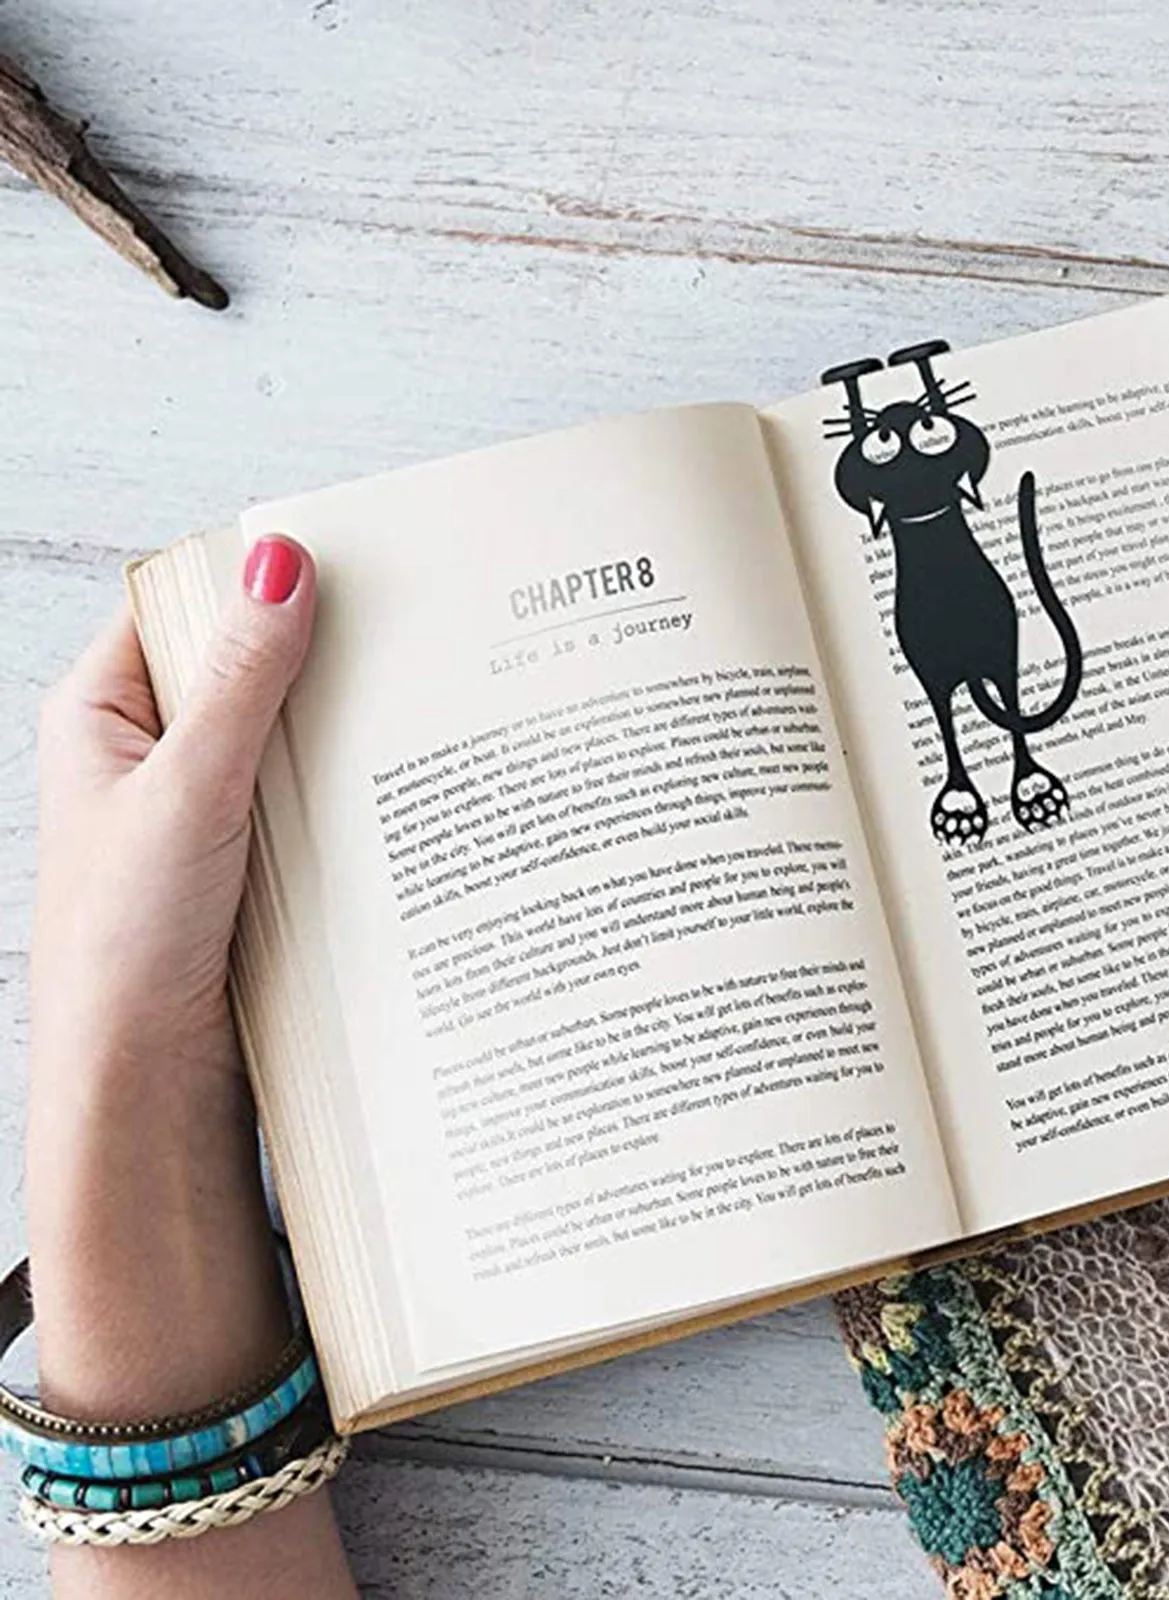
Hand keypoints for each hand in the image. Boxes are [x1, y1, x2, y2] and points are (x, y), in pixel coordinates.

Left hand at [26, 536, 354, 1595]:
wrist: (143, 1093)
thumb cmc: (124, 949)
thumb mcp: (186, 789)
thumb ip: (243, 681)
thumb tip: (283, 564)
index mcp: (106, 715)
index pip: (187, 608)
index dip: (259, 579)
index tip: (349, 561)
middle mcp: (153, 757)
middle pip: (251, 669)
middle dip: (325, 655)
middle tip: (412, 631)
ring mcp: (206, 813)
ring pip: (291, 738)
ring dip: (348, 729)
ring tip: (424, 704)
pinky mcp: (253, 866)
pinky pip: (313, 800)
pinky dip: (356, 789)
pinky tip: (409, 788)